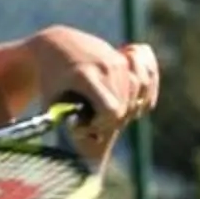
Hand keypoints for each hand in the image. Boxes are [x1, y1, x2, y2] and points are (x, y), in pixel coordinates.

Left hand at [25, 28, 157, 160]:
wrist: (57, 45)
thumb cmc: (51, 81)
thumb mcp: (51, 102)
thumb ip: (64, 124)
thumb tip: (80, 153)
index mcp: (85, 76)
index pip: (112, 110)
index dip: (103, 124)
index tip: (86, 124)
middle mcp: (105, 65)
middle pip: (126, 107)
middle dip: (112, 120)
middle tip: (93, 120)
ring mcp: (117, 59)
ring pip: (138, 95)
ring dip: (127, 108)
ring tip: (106, 110)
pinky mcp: (126, 57)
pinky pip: (148, 79)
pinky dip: (146, 92)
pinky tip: (135, 101)